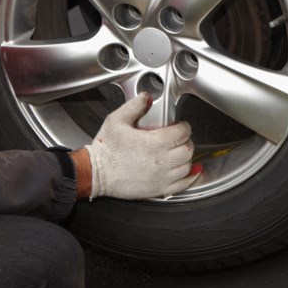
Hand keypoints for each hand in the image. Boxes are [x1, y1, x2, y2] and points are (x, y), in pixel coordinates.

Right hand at [83, 94, 199, 199]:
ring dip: (186, 158)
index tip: (179, 126)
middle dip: (186, 141)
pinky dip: (190, 177)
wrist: (95, 173)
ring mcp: (161, 177)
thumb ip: (134, 106)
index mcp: (155, 143)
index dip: (184, 126)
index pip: (182, 132)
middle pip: (188, 149)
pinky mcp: (158, 189)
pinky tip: (191, 172)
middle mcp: (162, 161)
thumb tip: (147, 97)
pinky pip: (183, 184)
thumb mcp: (117, 120)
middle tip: (178, 138)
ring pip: (187, 166)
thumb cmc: (105, 150)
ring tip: (177, 152)